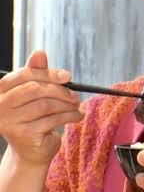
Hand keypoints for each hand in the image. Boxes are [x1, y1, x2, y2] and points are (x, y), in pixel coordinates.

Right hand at [0, 50, 82, 166]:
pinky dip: (70, 116)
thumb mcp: (35, 93)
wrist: (32, 150)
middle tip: (75, 95)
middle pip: (35, 89)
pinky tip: (77, 116)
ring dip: (67, 104)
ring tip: (76, 106)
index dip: (48, 73)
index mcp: (0, 91)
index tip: (67, 76)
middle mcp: (0, 106)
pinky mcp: (23, 135)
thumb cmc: (34, 117)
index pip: (25, 75)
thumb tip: (39, 52)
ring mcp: (9, 122)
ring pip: (46, 105)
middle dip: (60, 90)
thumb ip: (37, 73)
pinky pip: (52, 119)